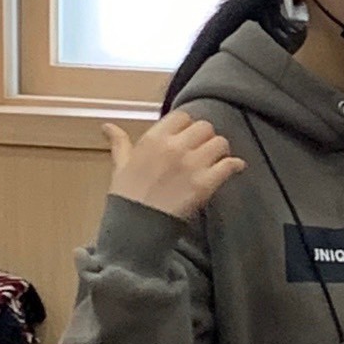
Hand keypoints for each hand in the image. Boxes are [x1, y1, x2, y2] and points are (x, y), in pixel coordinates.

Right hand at [103, 112, 245, 219]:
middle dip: (206, 138)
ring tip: (217, 160)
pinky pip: (229, 165)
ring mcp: (192, 165)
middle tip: (204, 150)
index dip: (188, 126)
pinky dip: (235, 166)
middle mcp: (175, 147)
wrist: (136, 227)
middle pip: (205, 127)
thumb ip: (119, 142)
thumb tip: (107, 126)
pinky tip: (235, 168)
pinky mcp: (205, 184)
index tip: (187, 137)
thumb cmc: (127, 196)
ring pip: (220, 143)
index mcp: (154, 138)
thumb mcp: (120, 165)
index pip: (183, 116)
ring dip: (220, 151)